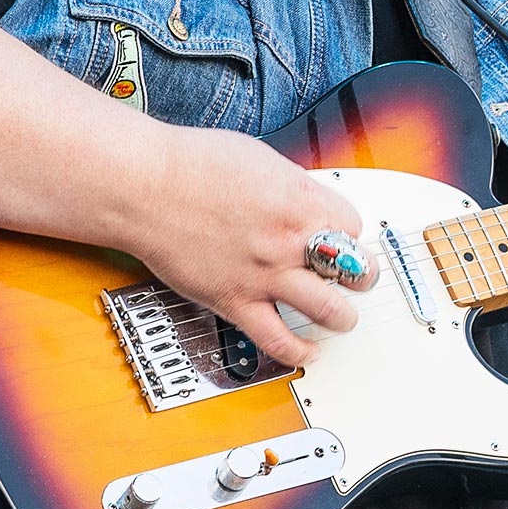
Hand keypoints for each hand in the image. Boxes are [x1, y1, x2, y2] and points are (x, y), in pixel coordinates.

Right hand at [123, 125, 377, 367]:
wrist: (145, 185)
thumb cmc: (192, 163)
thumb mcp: (260, 158)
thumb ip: (290, 187)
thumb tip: (304, 201)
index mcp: (300, 199)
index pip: (353, 224)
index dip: (348, 230)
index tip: (339, 235)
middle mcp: (289, 239)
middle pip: (355, 269)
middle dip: (362, 275)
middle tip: (358, 277)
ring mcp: (264, 274)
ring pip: (329, 310)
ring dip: (343, 316)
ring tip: (342, 317)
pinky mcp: (235, 301)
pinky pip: (278, 339)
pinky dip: (299, 350)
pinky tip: (307, 348)